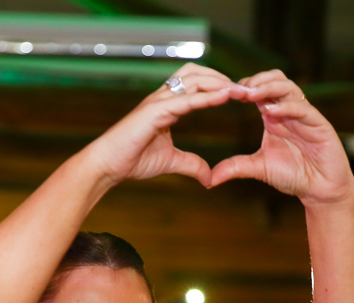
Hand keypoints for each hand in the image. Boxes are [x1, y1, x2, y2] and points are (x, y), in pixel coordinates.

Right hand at [84, 63, 238, 186]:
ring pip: (193, 79)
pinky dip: (206, 96)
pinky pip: (185, 99)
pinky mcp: (154, 112)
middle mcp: (162, 98)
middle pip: (197, 74)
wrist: (108, 165)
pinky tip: (224, 96)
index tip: (239, 93)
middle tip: (245, 88)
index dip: (218, 85)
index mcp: (166, 105)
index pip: (196, 85)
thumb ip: (191, 165)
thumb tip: (209, 177)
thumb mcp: (171, 162)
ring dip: (218, 82)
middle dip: (222, 78)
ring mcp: (158, 102)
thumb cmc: (132, 160)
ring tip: (240, 89)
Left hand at [209, 70, 353, 204]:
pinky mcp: (319, 125)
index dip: (243, 88)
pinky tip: (271, 112)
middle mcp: (289, 111)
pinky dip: (287, 107)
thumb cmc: (293, 175)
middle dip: (256, 81)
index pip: (259, 90)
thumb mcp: (258, 168)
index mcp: (274, 116)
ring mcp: (305, 115)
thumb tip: (209, 179)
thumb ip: (235, 168)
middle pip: (275, 80)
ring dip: (269, 87)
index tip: (224, 93)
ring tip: (251, 94)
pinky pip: (303, 109)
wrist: (320, 190)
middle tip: (237, 89)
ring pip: (289, 88)